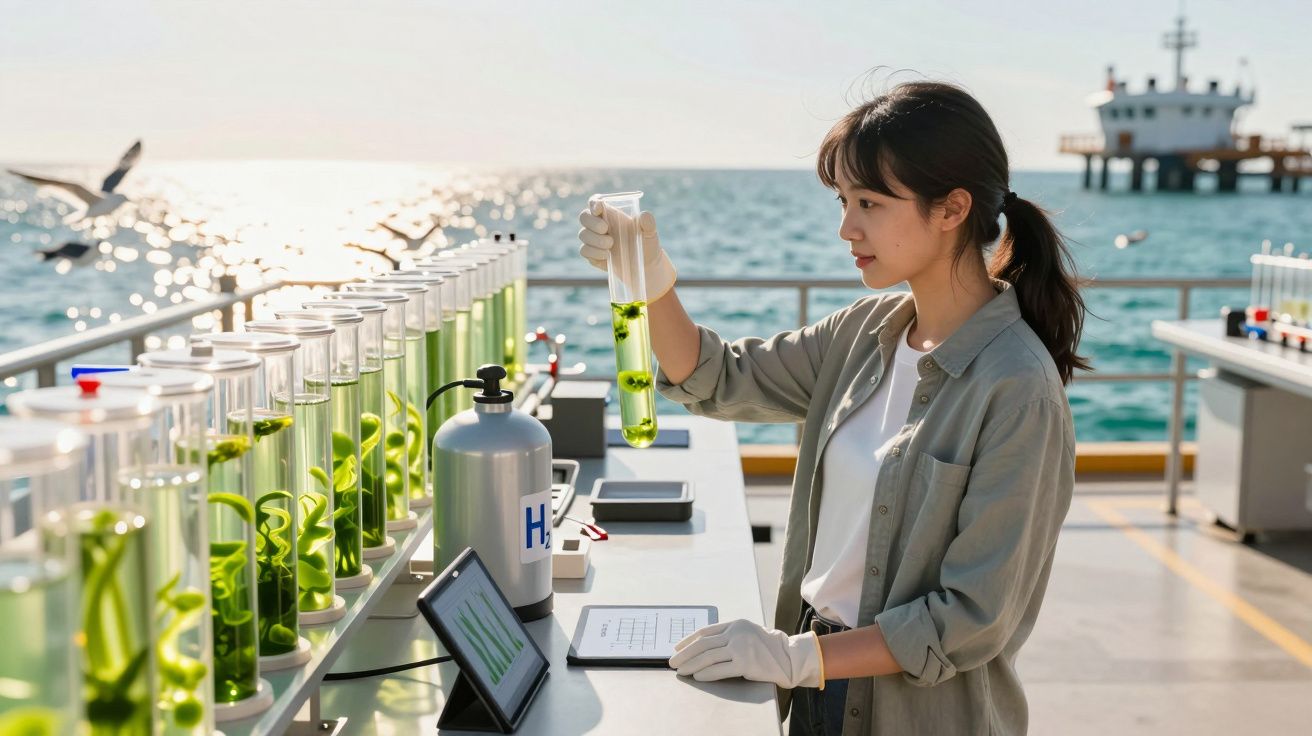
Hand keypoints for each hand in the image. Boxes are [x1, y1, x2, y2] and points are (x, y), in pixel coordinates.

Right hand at [577, 202, 677, 301]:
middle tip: (605, 229)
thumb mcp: (650, 233)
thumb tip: (644, 216)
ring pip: (583, 234)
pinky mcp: (592, 254)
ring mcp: (594, 239)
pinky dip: (594, 252)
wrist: (644, 266)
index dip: (593, 203)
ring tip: (611, 245)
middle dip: (592, 223)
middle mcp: (599, 225)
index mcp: (611, 214)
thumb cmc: (646, 244)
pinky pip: (584, 250)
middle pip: (584, 216)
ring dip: (595, 240)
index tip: (599, 209)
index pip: (595, 202)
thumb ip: (648, 223)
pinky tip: (606, 256)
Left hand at [667, 619, 822, 688]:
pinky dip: (706, 673)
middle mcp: (736, 634)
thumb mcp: (747, 633)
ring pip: (709, 657)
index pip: (706, 632)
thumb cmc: (767, 647)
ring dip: (692, 665)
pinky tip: (698, 677)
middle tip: (672, 662)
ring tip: (682, 671)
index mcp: (735, 624)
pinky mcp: (746, 664)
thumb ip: (729, 636)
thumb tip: (703, 646)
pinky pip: (720, 669)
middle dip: (685, 654)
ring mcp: (741, 648)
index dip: (688, 640)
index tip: (676, 647)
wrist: (789, 656)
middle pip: (703, 644)